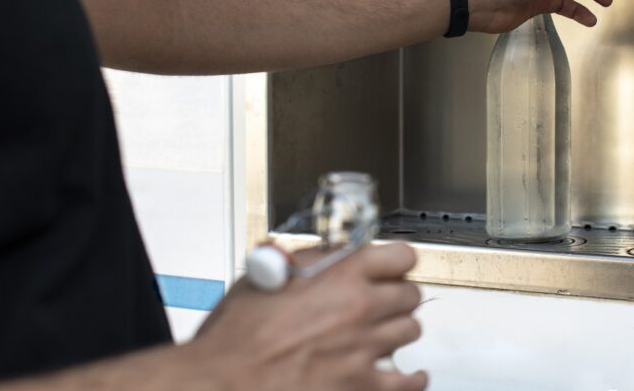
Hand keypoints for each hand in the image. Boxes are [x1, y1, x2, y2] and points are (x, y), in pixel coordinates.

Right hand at [190, 243, 426, 390]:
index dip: (396, 261)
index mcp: (340, 275)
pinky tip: (410, 375)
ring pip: (410, 330)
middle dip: (398, 295)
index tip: (393, 267)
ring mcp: (364, 349)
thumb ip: (309, 261)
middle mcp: (360, 308)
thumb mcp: (267, 276)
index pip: (401, 256)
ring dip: (399, 330)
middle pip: (410, 293)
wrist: (221, 382)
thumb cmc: (234, 336)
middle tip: (385, 300)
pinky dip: (412, 378)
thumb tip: (329, 255)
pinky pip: (407, 382)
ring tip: (386, 332)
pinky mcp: (361, 386)